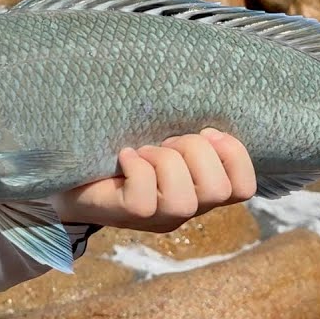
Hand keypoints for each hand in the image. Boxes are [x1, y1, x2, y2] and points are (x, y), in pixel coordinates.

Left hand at [50, 128, 255, 232]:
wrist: (74, 174)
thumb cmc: (125, 150)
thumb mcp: (163, 136)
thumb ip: (187, 130)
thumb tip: (202, 101)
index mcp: (202, 188)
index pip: (244, 188)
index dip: (234, 155)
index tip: (207, 131)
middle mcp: (187, 208)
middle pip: (218, 190)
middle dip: (196, 152)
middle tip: (167, 141)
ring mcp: (158, 217)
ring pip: (184, 201)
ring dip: (165, 162)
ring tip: (145, 150)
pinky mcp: (127, 214)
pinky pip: (143, 200)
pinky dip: (136, 169)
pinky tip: (125, 156)